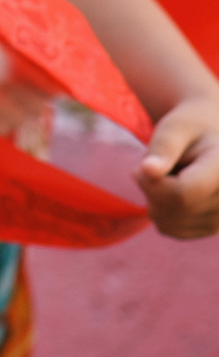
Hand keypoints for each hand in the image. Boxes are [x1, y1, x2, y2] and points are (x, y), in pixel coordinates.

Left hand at [138, 93, 218, 238]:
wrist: (213, 138)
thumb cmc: (192, 128)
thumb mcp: (176, 127)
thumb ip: (163, 147)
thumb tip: (148, 170)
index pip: (183, 194)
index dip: (153, 183)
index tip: (145, 164)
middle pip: (174, 209)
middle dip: (151, 188)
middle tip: (155, 166)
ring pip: (167, 223)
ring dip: (154, 200)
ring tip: (170, 176)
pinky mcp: (211, 228)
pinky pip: (168, 229)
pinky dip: (160, 211)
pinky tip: (173, 192)